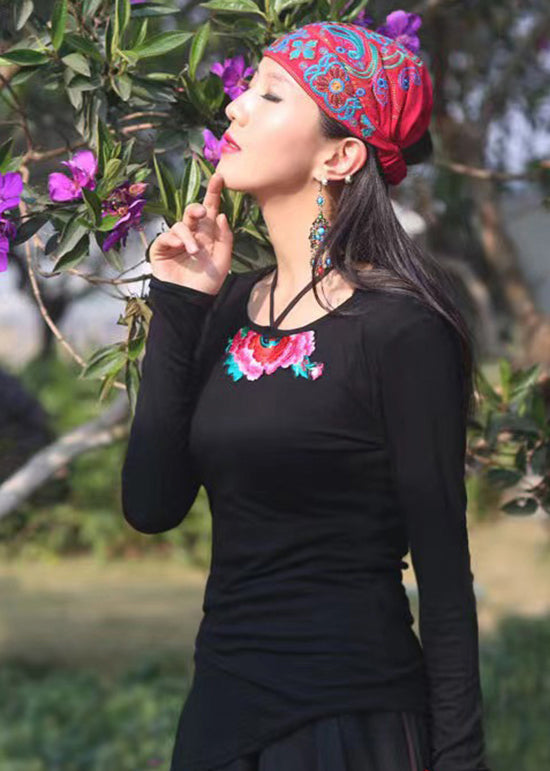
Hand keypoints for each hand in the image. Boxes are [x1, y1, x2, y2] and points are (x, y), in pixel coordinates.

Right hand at [149, 172, 232, 294]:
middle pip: (192, 211)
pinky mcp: (162, 248)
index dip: (214, 193)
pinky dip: (174, 240)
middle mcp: (191, 234)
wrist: (190, 300)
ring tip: (194, 252)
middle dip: (196, 208)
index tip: (219, 177)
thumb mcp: (223, 259)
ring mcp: (175, 240)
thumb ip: (225, 237)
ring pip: (180, 225)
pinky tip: (181, 249)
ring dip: (188, 236)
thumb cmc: (207, 281)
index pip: (210, 209)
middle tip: (202, 212)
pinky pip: (166, 236)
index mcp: (207, 234)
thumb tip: (221, 214)